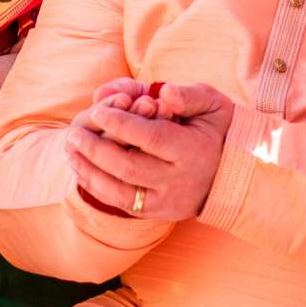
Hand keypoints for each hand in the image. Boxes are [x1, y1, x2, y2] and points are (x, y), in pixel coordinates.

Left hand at [66, 79, 234, 221]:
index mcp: (193, 150)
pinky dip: (98, 188)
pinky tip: (82, 170)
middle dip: (96, 149)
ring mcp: (167, 202)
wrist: (234, 174)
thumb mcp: (213, 103)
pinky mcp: (158, 213)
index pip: (151, 138)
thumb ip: (189, 94)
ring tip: (71, 151)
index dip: (121, 125)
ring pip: (120, 192)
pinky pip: (122, 205)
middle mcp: (179, 180)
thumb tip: (164, 94)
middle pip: (129, 167)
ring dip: (90, 172)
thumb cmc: (218, 130)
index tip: (98, 112)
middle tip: (74, 133)